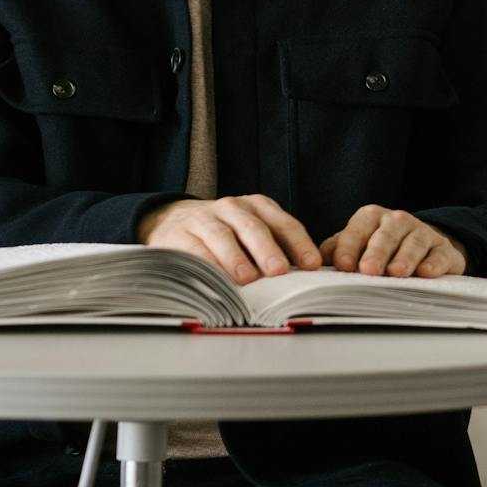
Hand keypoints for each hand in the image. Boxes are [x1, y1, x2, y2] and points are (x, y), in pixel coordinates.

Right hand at [137, 195, 321, 284]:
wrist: (173, 219)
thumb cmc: (226, 233)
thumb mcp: (252, 233)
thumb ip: (276, 250)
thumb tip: (304, 279)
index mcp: (258, 206)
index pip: (283, 224)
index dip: (299, 244)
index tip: (312, 265)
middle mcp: (233, 207)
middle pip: (253, 227)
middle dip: (268, 250)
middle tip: (279, 270)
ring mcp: (205, 218)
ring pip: (222, 236)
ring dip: (236, 258)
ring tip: (247, 278)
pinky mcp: (180, 234)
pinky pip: (194, 250)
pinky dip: (206, 265)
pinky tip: (216, 280)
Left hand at [320, 205, 466, 278]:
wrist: (423, 248)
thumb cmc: (381, 248)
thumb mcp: (357, 245)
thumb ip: (336, 250)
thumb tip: (313, 263)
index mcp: (371, 218)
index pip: (358, 230)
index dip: (350, 247)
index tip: (343, 265)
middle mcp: (396, 221)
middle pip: (386, 235)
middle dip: (377, 252)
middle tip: (369, 270)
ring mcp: (422, 233)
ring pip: (414, 242)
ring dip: (405, 257)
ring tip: (397, 273)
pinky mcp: (443, 249)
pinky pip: (439, 254)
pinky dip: (434, 263)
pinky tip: (427, 273)